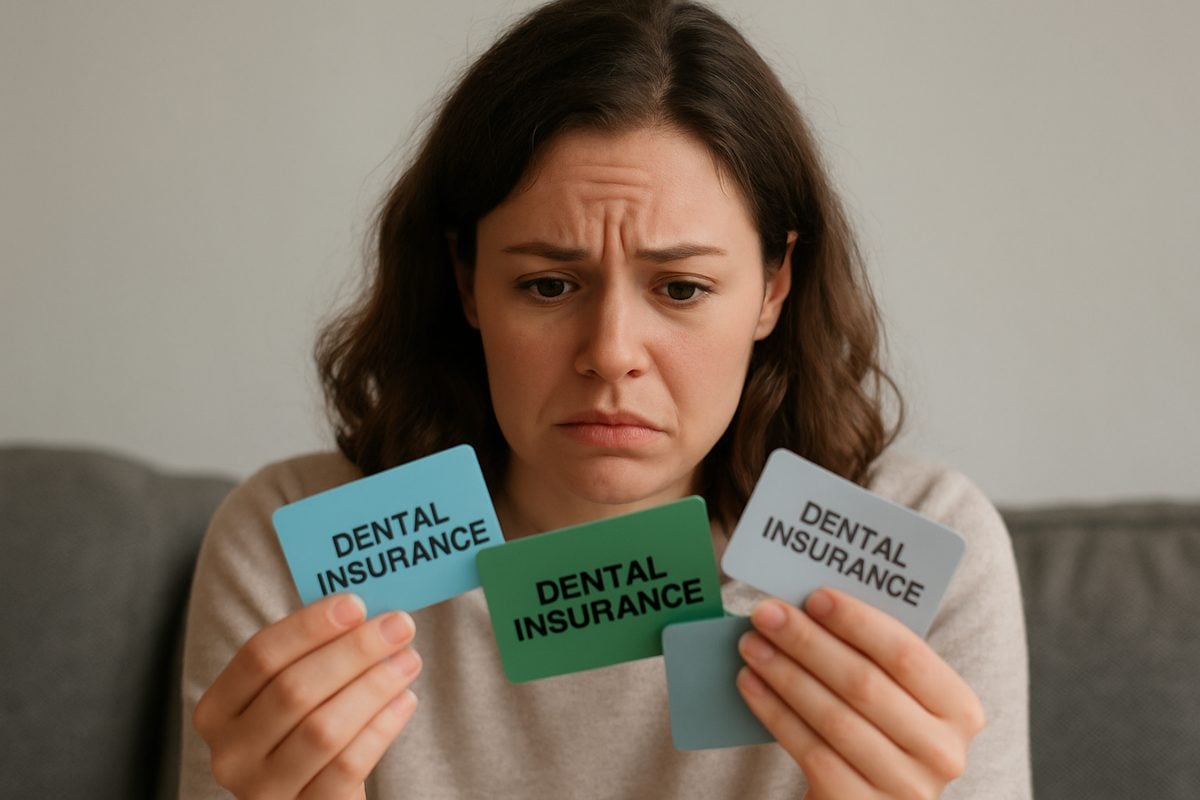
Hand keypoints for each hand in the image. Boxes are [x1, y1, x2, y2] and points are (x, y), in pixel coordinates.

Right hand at [193, 593, 421, 798]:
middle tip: (399, 626)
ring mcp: (264, 790)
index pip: (259, 656)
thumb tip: (365, 612)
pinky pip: (348, 766)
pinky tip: (405, 700)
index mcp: (217, 710)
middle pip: (294, 690)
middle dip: (354, 651)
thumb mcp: (291, 691)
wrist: (309, 796)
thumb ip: (313, 653)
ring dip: (374, 686)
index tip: (356, 604)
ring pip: (323, 729)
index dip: (309, 626)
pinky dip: (381, 727)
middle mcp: (230, 753)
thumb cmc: (303, 726)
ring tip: (409, 660)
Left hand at [736, 588, 984, 798]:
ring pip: (833, 718)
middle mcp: (941, 753)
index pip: (907, 654)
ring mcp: (904, 788)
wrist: (865, 798)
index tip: (814, 596)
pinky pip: (811, 752)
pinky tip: (751, 685)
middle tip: (766, 614)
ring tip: (752, 645)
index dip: (858, 622)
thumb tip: (806, 605)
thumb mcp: (893, 693)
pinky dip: (776, 713)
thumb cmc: (877, 727)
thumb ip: (869, 655)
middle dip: (808, 642)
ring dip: (785, 674)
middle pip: (864, 684)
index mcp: (959, 710)